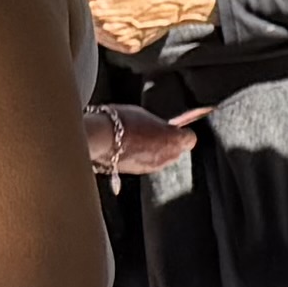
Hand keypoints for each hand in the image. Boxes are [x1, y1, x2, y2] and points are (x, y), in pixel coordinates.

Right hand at [79, 103, 195, 172]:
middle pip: (176, 150)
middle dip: (167, 142)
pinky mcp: (139, 172)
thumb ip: (159, 123)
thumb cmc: (120, 122)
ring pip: (161, 158)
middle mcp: (168, 157)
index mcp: (175, 140)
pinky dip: (141, 157)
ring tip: (137, 139)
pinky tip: (128, 148)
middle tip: (153, 132)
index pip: (189, 138)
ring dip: (154, 151)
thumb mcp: (144, 114)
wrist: (98, 138)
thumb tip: (162, 125)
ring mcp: (154, 167)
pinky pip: (146, 164)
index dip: (180, 132)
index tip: (172, 127)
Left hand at [84, 0, 213, 51]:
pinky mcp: (129, 47)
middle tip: (110, 8)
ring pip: (99, 35)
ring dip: (104, 27)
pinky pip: (114, 44)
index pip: (77, 9)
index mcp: (97, 8)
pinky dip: (116, 36)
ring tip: (119, 16)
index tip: (91, 1)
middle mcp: (105, 26)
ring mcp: (117, 38)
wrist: (174, 4)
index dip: (83, 4)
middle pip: (87, 23)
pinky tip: (125, 26)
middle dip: (94, 16)